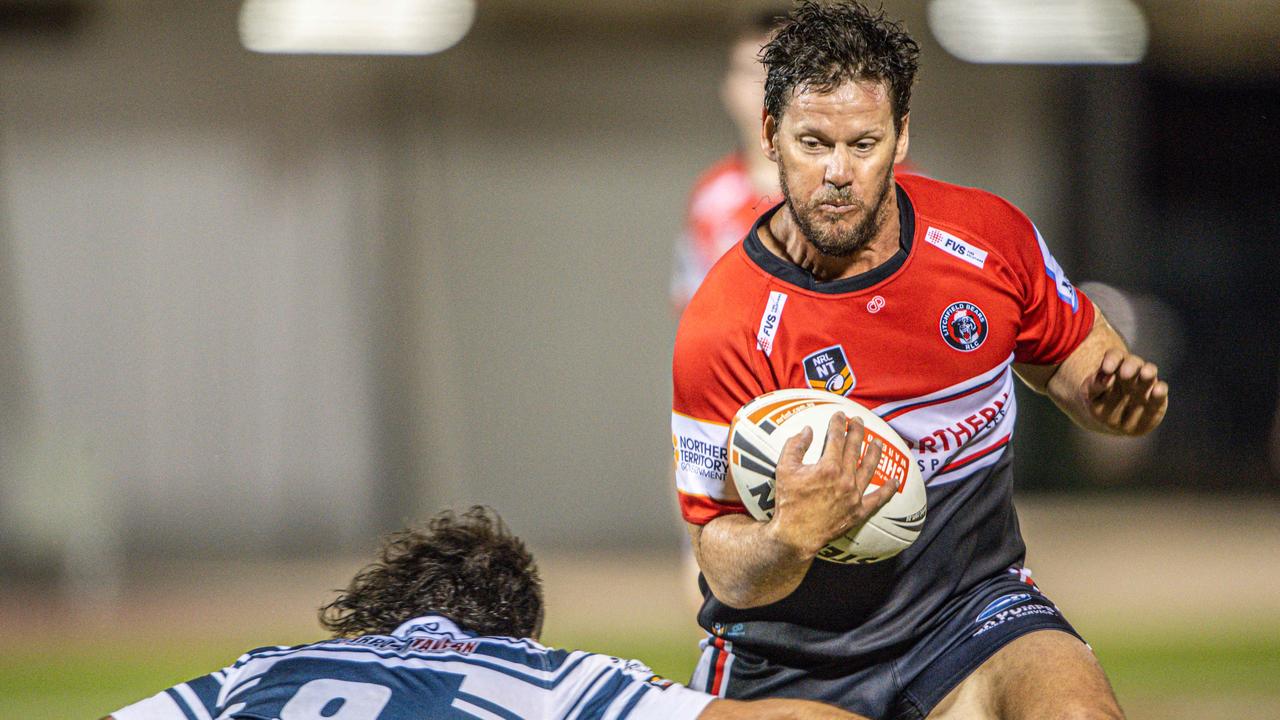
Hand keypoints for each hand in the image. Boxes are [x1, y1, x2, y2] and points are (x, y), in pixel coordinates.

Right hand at [768, 412, 895, 558]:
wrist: (796, 535)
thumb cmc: (788, 502)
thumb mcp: (784, 469)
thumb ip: (795, 446)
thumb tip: (807, 430)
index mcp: (828, 467)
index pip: (836, 438)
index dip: (838, 424)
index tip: (840, 415)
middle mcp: (845, 479)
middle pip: (854, 449)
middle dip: (857, 431)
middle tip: (859, 420)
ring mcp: (854, 495)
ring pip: (869, 468)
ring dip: (874, 453)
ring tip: (877, 442)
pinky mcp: (858, 511)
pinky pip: (878, 499)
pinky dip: (888, 490)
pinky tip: (895, 481)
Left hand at [1084, 349, 1168, 434]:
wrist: (1111, 423)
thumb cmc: (1099, 404)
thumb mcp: (1089, 395)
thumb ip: (1094, 385)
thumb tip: (1106, 377)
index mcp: (1114, 367)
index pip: (1114, 356)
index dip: (1112, 359)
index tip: (1106, 369)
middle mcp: (1132, 372)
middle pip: (1133, 362)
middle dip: (1130, 366)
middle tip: (1125, 373)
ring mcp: (1146, 384)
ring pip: (1149, 371)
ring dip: (1148, 372)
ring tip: (1145, 374)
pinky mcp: (1157, 399)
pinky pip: (1161, 390)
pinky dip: (1160, 390)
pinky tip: (1157, 391)